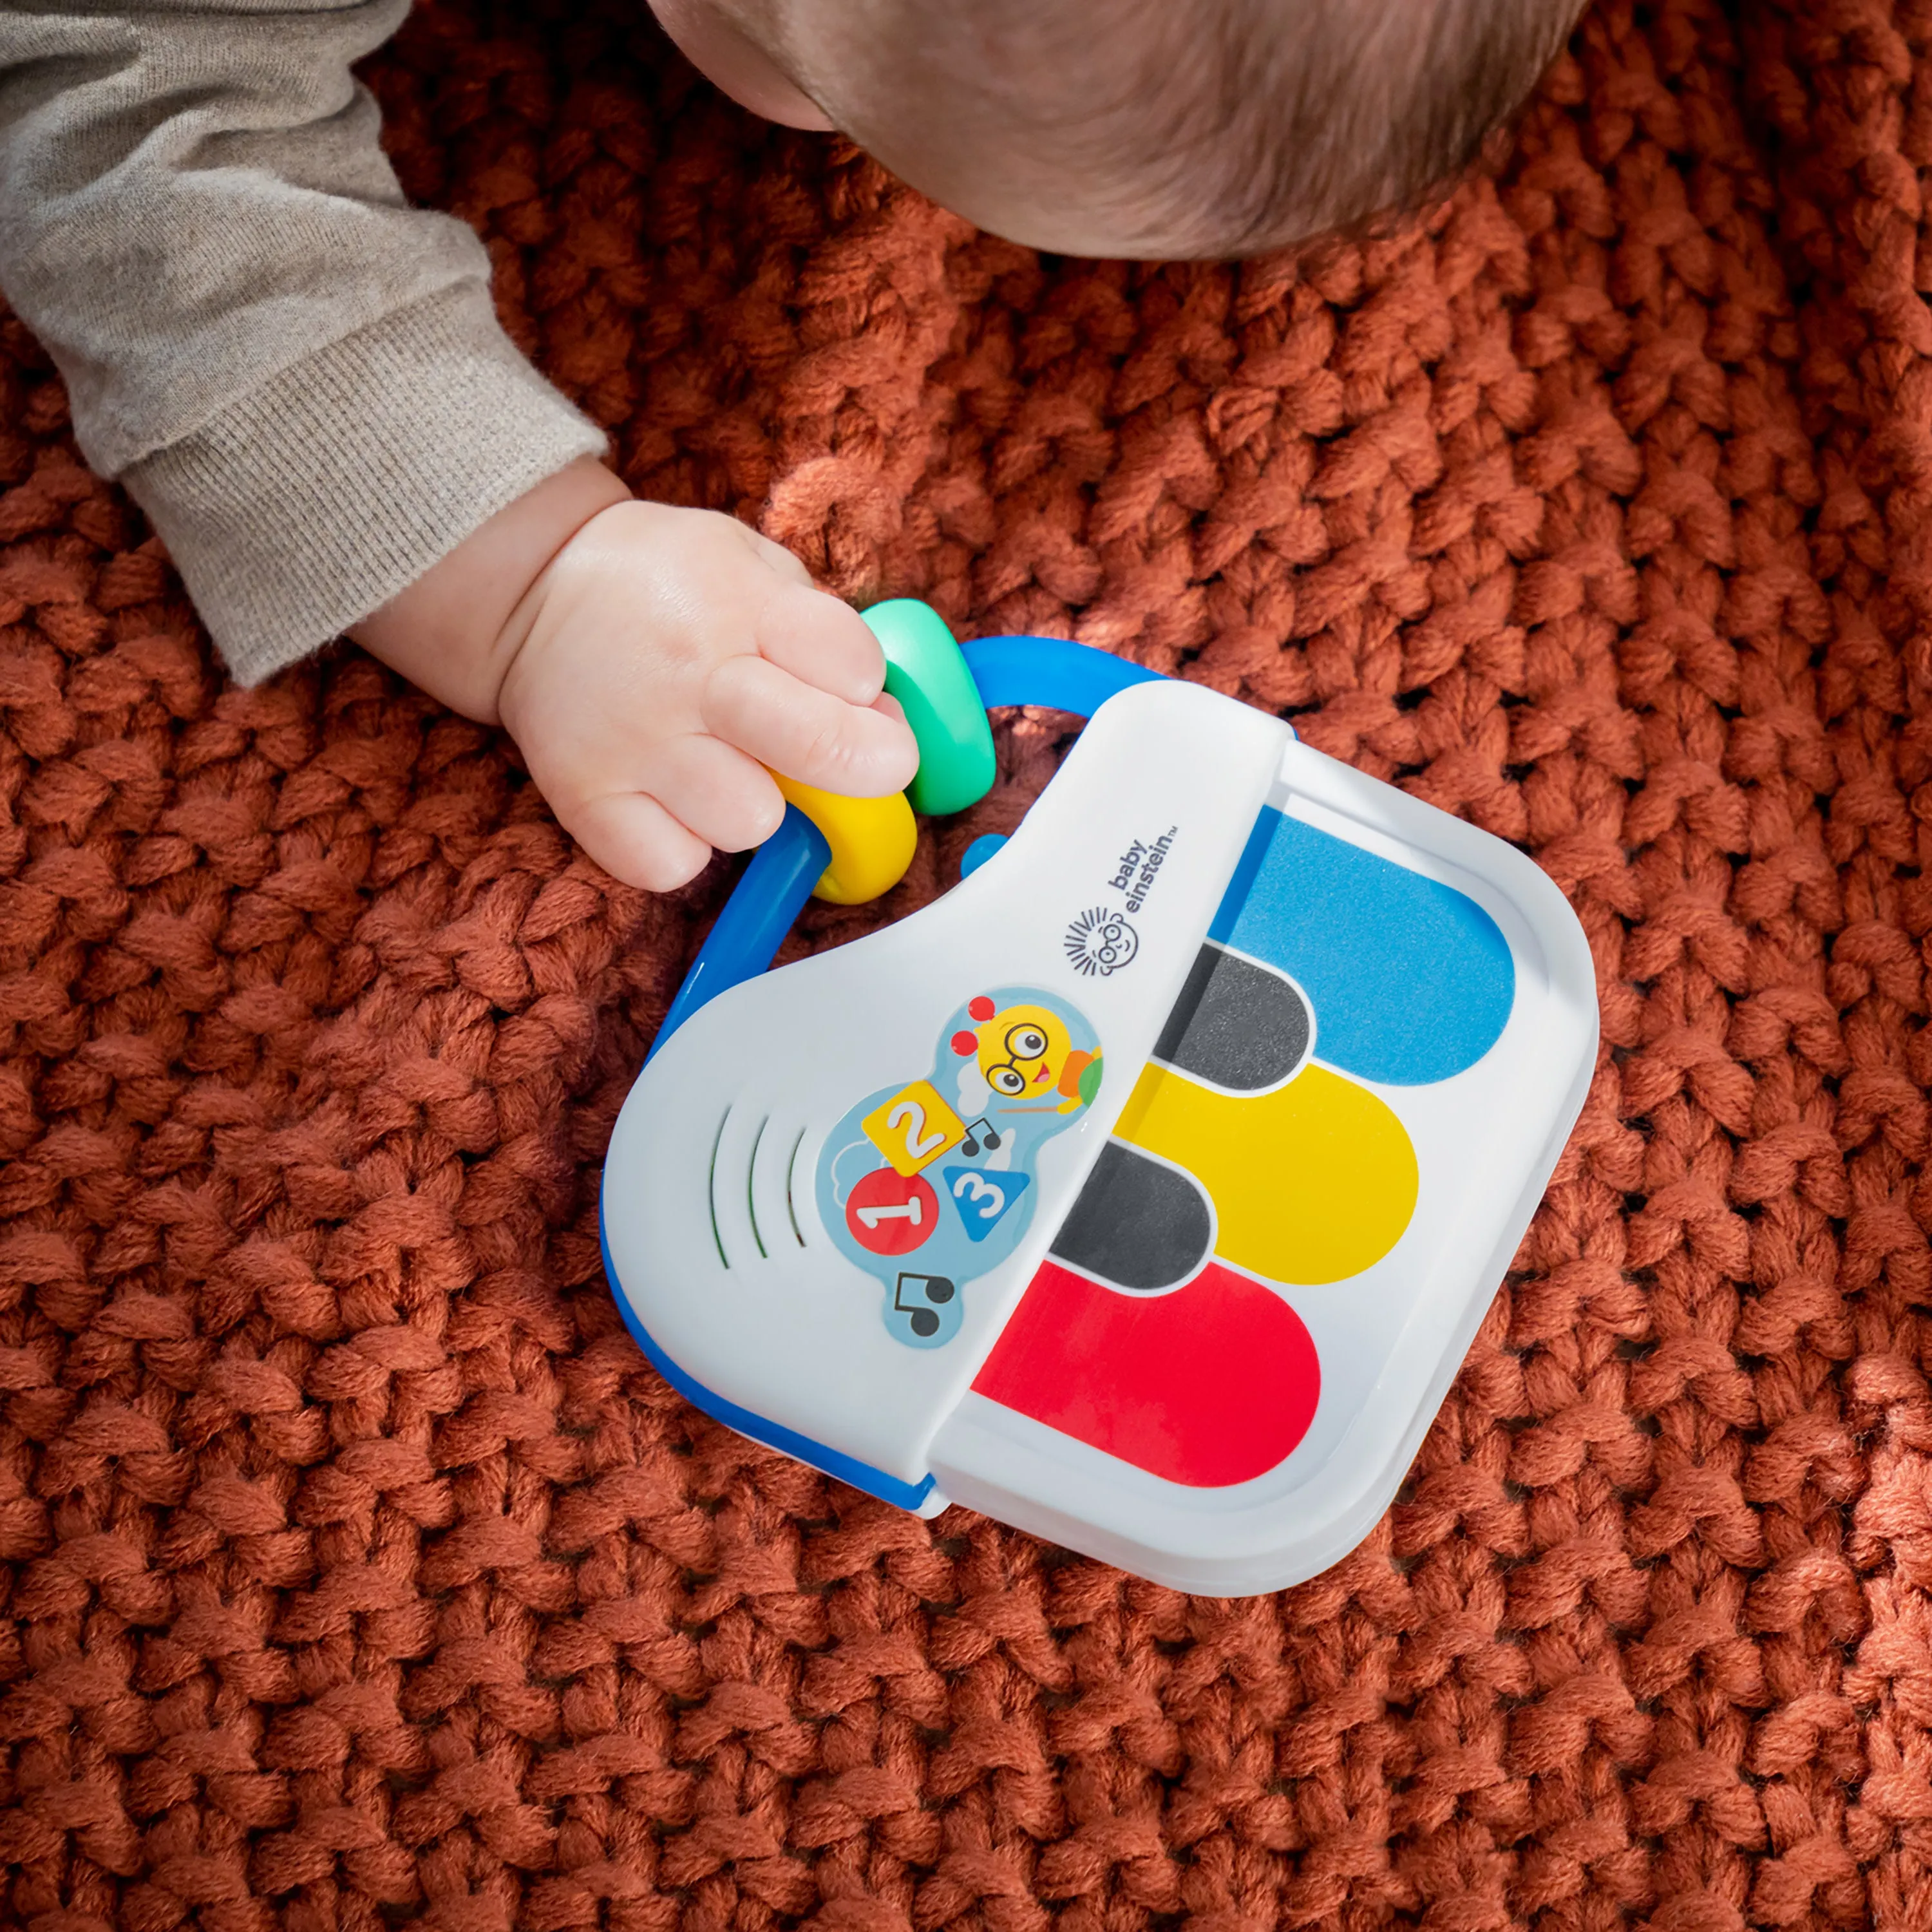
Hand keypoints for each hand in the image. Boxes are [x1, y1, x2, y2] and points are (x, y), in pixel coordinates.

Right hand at [351, 460, 918, 889]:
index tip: (852, 690)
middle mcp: (691, 675)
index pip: (854, 664)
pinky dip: (684, 847)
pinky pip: (673, 866)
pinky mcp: (587, 799)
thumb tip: (883, 718)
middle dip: (863, 765)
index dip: (868, 689)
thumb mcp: (754, 566)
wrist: (535, 593)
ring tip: (725, 767)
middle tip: (844, 759)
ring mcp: (637, 744)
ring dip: (754, 808)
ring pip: (750, 823)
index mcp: (743, 604)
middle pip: (821, 751)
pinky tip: (674, 802)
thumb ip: (824, 632)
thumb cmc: (671, 589)